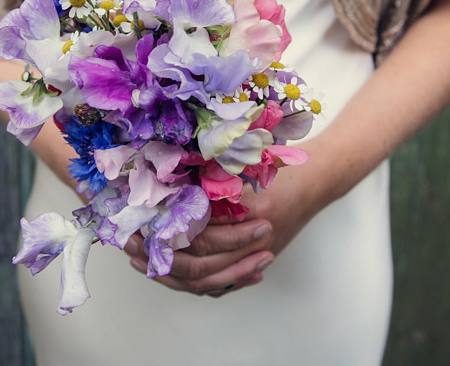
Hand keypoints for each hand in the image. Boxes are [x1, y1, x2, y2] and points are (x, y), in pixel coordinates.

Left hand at [123, 139, 336, 296]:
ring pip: (208, 281)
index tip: (140, 226)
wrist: (317, 178)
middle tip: (131, 246)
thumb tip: (169, 189)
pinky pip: (222, 283)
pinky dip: (196, 284)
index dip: (165, 234)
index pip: (199, 237)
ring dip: (172, 275)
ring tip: (143, 262)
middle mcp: (253, 241)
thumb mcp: (246, 164)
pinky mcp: (257, 260)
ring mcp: (256, 255)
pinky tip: (174, 276)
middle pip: (199, 266)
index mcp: (250, 215)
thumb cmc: (284, 166)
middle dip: (161, 259)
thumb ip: (213, 180)